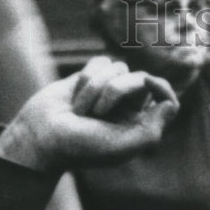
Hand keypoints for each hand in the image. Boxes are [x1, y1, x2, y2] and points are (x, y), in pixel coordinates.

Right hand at [0, 57, 178, 171]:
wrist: (39, 137)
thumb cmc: (80, 146)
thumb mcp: (121, 147)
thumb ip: (152, 130)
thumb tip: (170, 103)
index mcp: (142, 126)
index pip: (167, 100)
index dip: (163, 87)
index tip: (149, 82)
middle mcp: (131, 107)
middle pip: (142, 79)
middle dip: (117, 89)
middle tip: (96, 112)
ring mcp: (111, 91)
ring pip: (118, 68)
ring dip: (96, 87)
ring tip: (80, 111)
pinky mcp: (91, 78)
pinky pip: (101, 62)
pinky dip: (87, 77)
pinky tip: (75, 97)